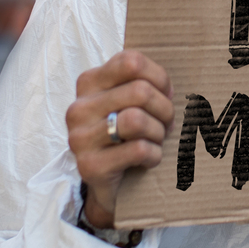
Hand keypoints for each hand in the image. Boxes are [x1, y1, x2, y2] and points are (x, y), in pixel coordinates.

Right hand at [67, 50, 173, 228]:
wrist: (107, 186)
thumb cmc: (124, 136)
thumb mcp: (127, 103)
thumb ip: (141, 83)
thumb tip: (170, 88)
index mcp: (88, 83)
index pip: (131, 61)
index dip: (159, 77)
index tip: (166, 94)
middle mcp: (78, 108)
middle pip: (140, 92)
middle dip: (164, 109)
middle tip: (166, 124)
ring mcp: (80, 138)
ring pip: (137, 120)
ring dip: (158, 133)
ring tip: (156, 140)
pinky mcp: (89, 166)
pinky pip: (138, 149)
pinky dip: (153, 156)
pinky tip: (149, 159)